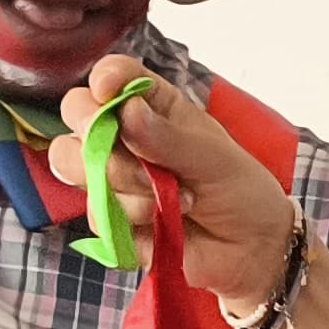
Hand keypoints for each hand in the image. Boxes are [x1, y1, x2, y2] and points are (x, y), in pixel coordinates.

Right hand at [59, 55, 298, 310]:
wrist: (251, 252)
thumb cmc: (241, 193)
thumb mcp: (215, 158)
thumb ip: (169, 136)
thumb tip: (127, 111)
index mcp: (154, 107)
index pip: (114, 76)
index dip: (106, 78)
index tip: (109, 91)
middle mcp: (125, 136)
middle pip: (76, 115)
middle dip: (101, 137)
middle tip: (147, 161)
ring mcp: (113, 177)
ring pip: (76, 165)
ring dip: (125, 185)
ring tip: (171, 197)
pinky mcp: (111, 218)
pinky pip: (96, 214)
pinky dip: (132, 222)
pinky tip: (163, 225)